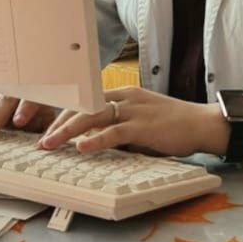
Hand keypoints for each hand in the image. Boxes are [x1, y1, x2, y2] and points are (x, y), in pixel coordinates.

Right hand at [0, 91, 57, 140]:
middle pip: (3, 99)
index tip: (19, 121)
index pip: (30, 97)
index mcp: (31, 94)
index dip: (25, 108)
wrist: (31, 102)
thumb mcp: (46, 119)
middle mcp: (11, 91)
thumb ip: (47, 128)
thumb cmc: (37, 112)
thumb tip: (46, 143)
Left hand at [39, 87, 231, 157]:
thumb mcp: (141, 118)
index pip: (87, 99)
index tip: (48, 127)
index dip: (65, 112)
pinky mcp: (143, 126)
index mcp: (124, 94)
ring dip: (68, 130)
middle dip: (59, 122)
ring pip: (94, 116)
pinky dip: (95, 140)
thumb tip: (94, 137)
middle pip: (85, 105)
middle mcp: (126, 97)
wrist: (200, 122)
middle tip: (42, 139)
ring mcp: (134, 110)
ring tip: (50, 143)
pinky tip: (81, 147)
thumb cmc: (172, 123)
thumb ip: (119, 123)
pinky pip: (114, 132)